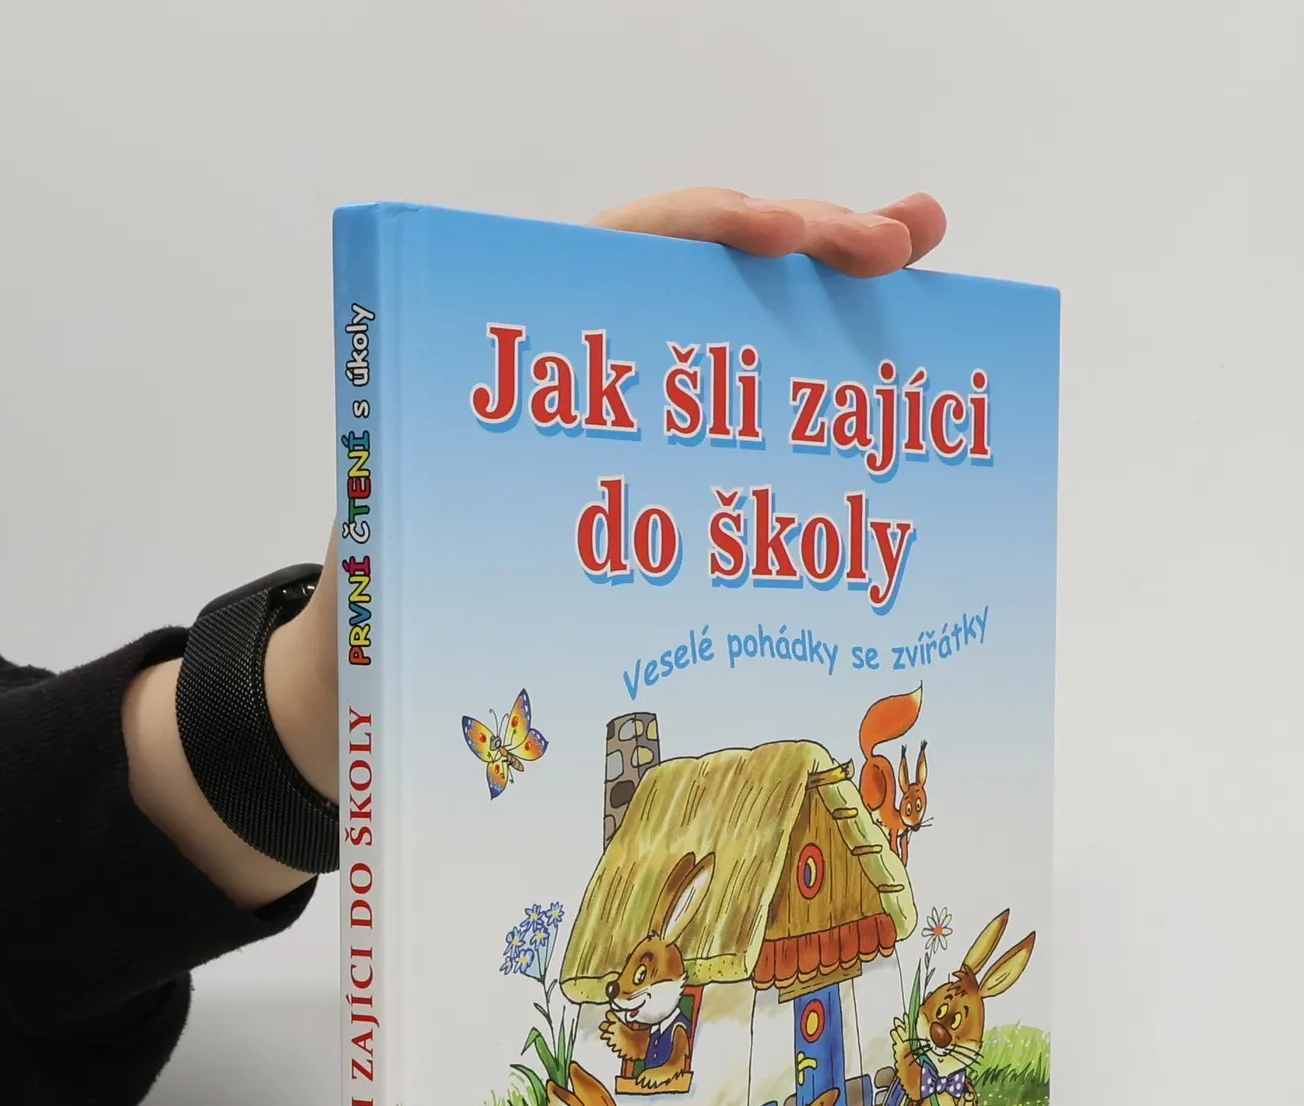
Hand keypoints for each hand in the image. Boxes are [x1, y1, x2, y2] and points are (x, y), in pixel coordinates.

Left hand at [128, 189, 944, 908]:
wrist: (384, 680)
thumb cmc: (381, 615)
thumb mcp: (395, 552)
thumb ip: (434, 514)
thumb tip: (456, 517)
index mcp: (509, 348)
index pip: (622, 246)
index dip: (707, 229)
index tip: (781, 238)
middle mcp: (583, 364)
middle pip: (706, 266)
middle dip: (810, 241)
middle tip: (903, 241)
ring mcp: (632, 411)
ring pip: (742, 327)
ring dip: (836, 286)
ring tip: (922, 247)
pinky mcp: (662, 468)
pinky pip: (749, 409)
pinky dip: (821, 380)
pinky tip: (894, 364)